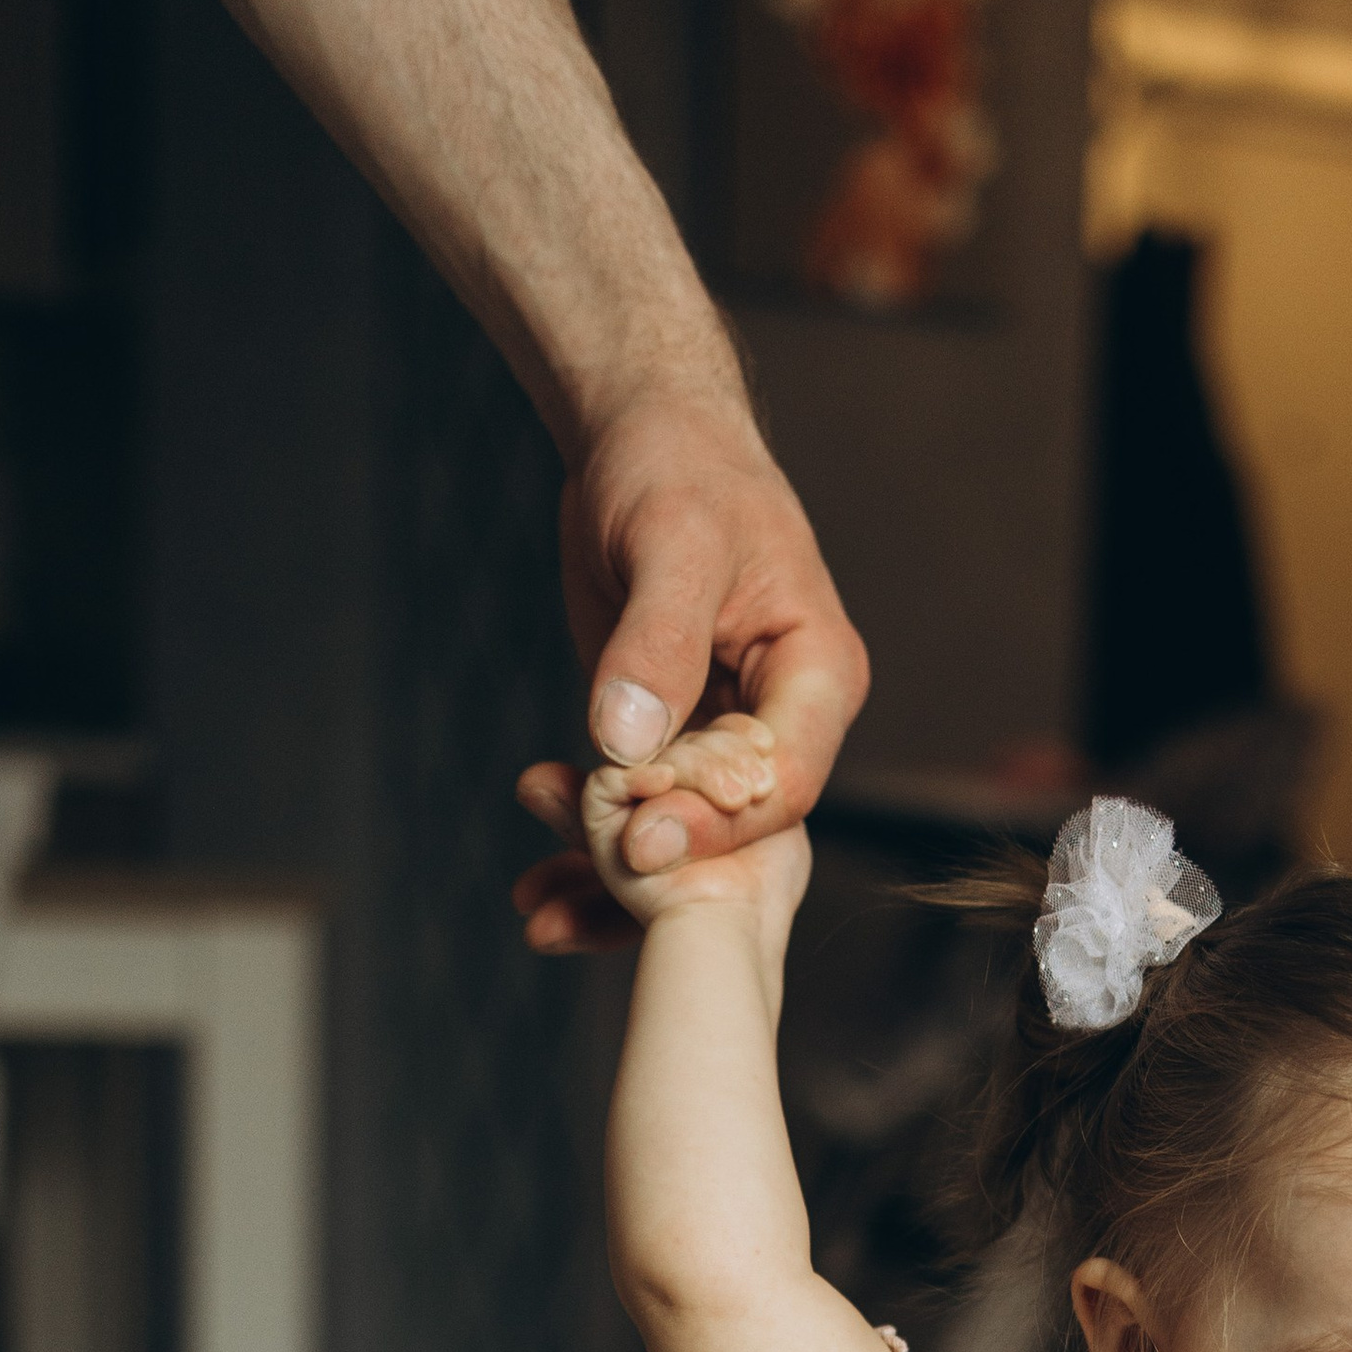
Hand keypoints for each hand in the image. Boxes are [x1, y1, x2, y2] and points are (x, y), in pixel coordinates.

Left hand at [515, 389, 869, 954]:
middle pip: (733, 830)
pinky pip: (642, 809)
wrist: (643, 435)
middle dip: (655, 879)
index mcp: (816, 675)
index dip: (715, 826)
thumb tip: (628, 738)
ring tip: (538, 916)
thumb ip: (658, 642)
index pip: (782, 780)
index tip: (636, 845)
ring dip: (612, 884)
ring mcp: (725, 736)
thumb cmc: (679, 464)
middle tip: (569, 908)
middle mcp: (781, 718)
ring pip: (684, 833)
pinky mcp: (671, 740)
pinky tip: (535, 878)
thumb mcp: (673, 542)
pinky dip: (590, 846)